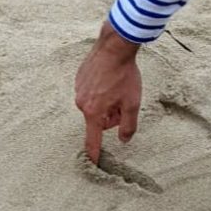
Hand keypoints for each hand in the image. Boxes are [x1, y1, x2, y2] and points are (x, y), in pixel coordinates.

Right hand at [75, 23, 142, 163]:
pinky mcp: (79, 78)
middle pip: (97, 120)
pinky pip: (90, 92)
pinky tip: (108, 77)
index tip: (92, 163)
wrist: (113, 47)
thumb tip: (124, 140)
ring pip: (94, 105)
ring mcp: (78, 90)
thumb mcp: (132, 103)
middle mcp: (81, 103)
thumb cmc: (124, 75)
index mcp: (93, 112)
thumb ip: (128, 125)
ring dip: (105, 102)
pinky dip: (99, 89)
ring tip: (116, 85)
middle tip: (123, 100)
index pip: (93, 139)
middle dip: (110, 115)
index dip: (94, 152)